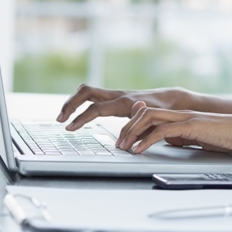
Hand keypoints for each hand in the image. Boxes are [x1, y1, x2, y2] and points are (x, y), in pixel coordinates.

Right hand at [56, 84, 188, 130]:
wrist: (171, 99)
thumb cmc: (163, 112)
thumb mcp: (153, 121)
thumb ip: (139, 127)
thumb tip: (125, 140)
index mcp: (123, 103)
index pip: (96, 108)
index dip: (81, 118)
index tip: (69, 128)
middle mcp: (117, 96)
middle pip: (86, 92)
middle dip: (70, 104)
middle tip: (60, 119)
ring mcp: (115, 95)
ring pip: (88, 91)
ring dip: (73, 102)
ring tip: (63, 117)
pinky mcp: (114, 98)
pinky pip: (93, 96)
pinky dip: (81, 102)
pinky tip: (75, 113)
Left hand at [118, 100, 231, 154]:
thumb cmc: (231, 137)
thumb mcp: (201, 139)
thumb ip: (184, 139)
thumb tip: (170, 143)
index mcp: (183, 117)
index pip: (152, 114)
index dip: (134, 124)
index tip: (125, 138)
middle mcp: (182, 113)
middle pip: (145, 112)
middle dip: (127, 127)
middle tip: (118, 143)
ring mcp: (187, 118)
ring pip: (150, 117)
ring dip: (132, 132)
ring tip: (124, 146)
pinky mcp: (192, 126)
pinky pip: (164, 130)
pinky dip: (147, 140)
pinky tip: (139, 149)